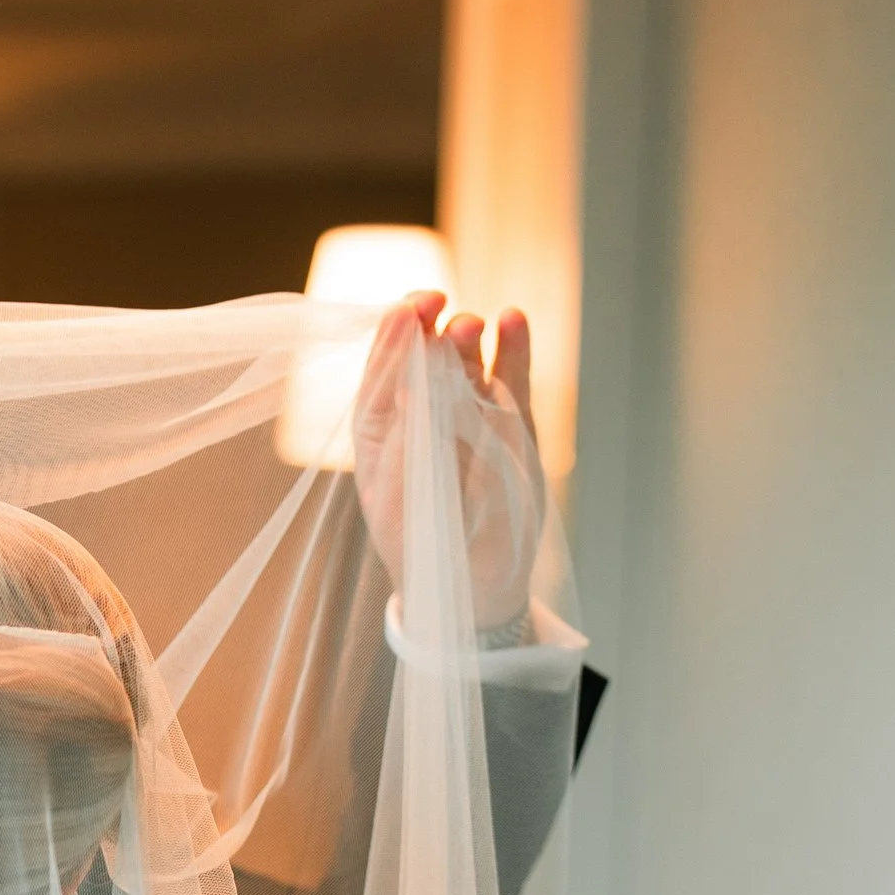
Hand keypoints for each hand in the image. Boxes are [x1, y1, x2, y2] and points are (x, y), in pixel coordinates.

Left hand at [349, 294, 544, 635]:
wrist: (474, 586)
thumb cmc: (427, 548)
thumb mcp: (407, 503)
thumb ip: (410, 444)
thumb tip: (412, 383)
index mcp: (381, 433)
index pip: (381, 372)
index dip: (391, 338)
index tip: (405, 314)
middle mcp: (422, 412)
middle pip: (420, 354)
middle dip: (427, 328)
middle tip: (437, 309)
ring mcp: (467, 411)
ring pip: (464, 359)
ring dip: (465, 334)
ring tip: (474, 322)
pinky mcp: (509, 419)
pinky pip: (510, 375)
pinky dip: (513, 347)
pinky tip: (513, 319)